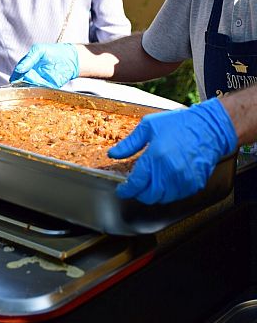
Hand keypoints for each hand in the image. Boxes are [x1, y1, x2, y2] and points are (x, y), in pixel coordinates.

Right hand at [10, 43, 78, 87]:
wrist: (70, 58)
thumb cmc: (53, 51)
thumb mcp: (39, 50)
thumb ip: (29, 59)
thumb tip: (19, 69)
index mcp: (26, 67)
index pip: (17, 75)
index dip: (14, 78)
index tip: (14, 81)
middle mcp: (31, 76)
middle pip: (22, 84)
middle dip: (21, 86)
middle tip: (24, 83)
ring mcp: (40, 83)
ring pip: (31, 89)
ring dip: (31, 89)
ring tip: (34, 83)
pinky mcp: (48, 88)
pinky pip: (42, 92)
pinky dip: (40, 92)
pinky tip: (41, 87)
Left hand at [108, 98, 237, 203]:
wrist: (209, 127)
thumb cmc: (179, 124)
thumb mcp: (148, 126)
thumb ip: (129, 143)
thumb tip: (113, 154)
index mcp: (156, 156)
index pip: (136, 183)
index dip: (126, 190)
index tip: (121, 190)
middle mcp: (170, 171)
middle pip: (148, 195)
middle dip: (138, 194)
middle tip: (135, 187)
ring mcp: (184, 179)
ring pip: (162, 198)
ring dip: (153, 194)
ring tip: (150, 183)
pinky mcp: (194, 184)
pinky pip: (177, 196)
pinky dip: (168, 193)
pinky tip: (165, 182)